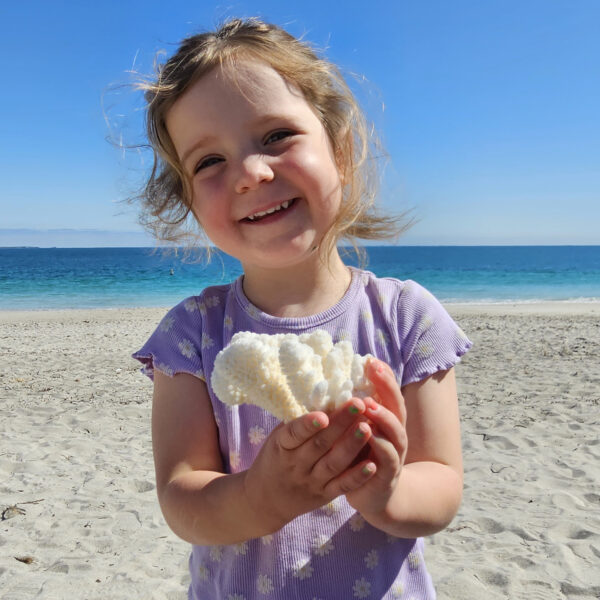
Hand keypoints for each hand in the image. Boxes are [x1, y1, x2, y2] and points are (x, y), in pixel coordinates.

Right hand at [242, 398, 376, 532]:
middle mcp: (296, 465)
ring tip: (367, 427)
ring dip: (352, 446)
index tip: (324, 414)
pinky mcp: (325, 495)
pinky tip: (372, 464)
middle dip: (341, 424)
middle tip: (359, 404)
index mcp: (282, 446)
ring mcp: (311, 481)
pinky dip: (357, 476)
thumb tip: (322, 393)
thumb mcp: (277, 439)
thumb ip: (297, 422)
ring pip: (334, 464)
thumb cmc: (275, 459)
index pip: (294, 434)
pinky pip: (342, 486)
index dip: (308, 425)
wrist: (265, 501)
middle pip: (320, 445)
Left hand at [345, 359, 407, 518]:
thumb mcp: (356, 430)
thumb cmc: (360, 456)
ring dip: (383, 417)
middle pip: (396, 406)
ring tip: (369, 405)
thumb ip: (350, 410)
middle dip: (386, 388)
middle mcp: (395, 434)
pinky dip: (381, 449)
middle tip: (374, 372)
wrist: (375, 496)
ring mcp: (395, 453)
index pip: (388, 392)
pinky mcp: (388, 474)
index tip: (370, 359)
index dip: (382, 376)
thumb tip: (330, 380)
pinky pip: (387, 460)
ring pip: (395, 432)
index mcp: (386, 420)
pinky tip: (371, 437)